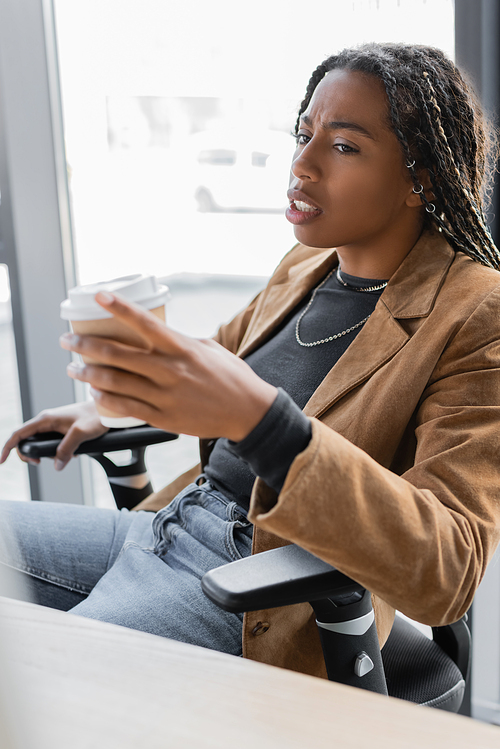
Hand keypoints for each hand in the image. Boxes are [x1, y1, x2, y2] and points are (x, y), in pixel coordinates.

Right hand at [0, 400, 107, 470]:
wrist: (107, 410)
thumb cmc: (95, 416)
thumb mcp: (81, 434)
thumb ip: (67, 449)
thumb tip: (56, 465)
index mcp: (45, 419)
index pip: (18, 434)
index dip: (7, 448)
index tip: (1, 461)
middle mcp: (46, 421)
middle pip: (26, 441)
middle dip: (30, 455)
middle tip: (41, 463)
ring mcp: (53, 425)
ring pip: (39, 443)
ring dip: (47, 454)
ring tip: (64, 457)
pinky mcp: (61, 429)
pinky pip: (51, 443)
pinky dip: (57, 452)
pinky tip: (71, 454)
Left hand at [60, 291, 277, 441]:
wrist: (249, 413)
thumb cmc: (231, 377)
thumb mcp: (208, 349)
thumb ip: (180, 343)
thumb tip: (158, 336)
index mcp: (181, 348)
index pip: (144, 323)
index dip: (119, 308)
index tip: (98, 296)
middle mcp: (170, 370)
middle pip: (118, 355)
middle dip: (86, 346)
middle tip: (67, 341)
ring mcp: (165, 396)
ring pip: (115, 383)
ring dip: (88, 374)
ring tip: (73, 368)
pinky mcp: (163, 417)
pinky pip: (126, 407)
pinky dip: (105, 399)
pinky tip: (94, 394)